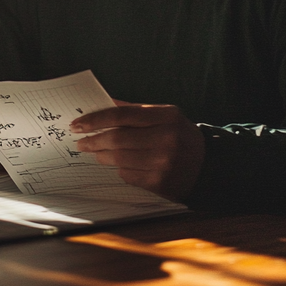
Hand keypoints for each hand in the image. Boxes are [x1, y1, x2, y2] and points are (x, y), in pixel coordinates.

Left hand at [70, 102, 204, 200]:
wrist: (207, 166)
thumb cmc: (179, 135)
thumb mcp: (164, 115)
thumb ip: (135, 109)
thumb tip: (102, 102)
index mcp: (166, 116)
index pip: (122, 114)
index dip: (96, 119)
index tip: (78, 124)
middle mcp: (166, 138)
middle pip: (117, 138)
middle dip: (94, 140)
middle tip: (81, 142)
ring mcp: (163, 162)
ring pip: (119, 158)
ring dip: (102, 155)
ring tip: (96, 152)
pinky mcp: (160, 183)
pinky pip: (127, 174)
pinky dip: (119, 169)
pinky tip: (120, 165)